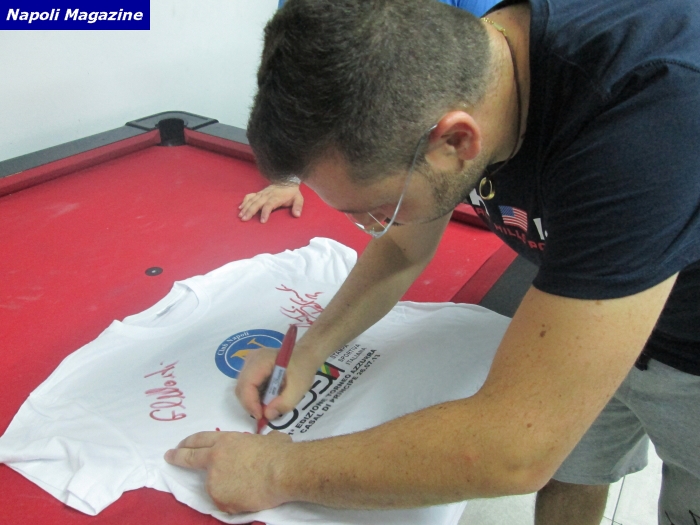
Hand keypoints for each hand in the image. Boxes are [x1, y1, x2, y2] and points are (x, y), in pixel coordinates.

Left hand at [164, 430, 292, 512]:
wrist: (281, 472)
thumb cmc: (277, 452)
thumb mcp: (266, 439)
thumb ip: (258, 443)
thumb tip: (268, 443)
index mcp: (225, 442)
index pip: (200, 440)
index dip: (188, 443)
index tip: (179, 446)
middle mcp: (214, 460)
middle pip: (190, 458)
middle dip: (178, 457)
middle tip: (170, 457)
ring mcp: (215, 481)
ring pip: (213, 486)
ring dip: (222, 487)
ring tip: (244, 487)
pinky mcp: (220, 499)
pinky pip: (225, 502)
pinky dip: (233, 501)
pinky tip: (248, 497)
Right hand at [235, 345, 319, 421]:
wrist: (305, 356)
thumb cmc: (303, 369)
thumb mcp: (299, 388)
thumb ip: (284, 403)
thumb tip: (267, 415)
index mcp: (262, 360)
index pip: (246, 384)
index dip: (250, 403)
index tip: (261, 417)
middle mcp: (251, 359)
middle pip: (241, 387)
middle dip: (251, 404)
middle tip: (266, 414)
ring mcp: (249, 363)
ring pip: (242, 388)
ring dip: (252, 401)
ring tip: (268, 406)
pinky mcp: (250, 368)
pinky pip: (246, 386)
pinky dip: (254, 396)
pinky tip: (267, 398)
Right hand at [238, 184, 303, 222]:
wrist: (287, 181)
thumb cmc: (292, 193)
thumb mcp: (298, 198)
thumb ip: (298, 206)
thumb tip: (297, 214)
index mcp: (276, 197)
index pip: (269, 205)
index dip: (265, 212)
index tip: (262, 221)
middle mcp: (267, 195)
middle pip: (257, 203)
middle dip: (250, 211)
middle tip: (245, 219)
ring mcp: (262, 193)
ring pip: (252, 200)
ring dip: (246, 208)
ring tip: (241, 216)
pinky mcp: (259, 193)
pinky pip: (250, 196)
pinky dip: (244, 201)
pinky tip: (240, 208)